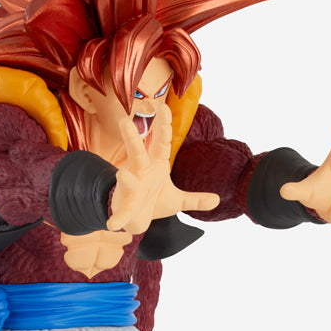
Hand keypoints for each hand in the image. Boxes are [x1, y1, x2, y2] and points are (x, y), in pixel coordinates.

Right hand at [106, 101, 219, 233]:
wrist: (134, 220)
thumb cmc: (153, 202)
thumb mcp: (177, 201)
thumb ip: (195, 199)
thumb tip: (218, 200)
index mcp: (155, 165)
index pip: (160, 143)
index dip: (163, 126)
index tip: (164, 107)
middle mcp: (140, 172)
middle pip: (137, 153)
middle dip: (132, 139)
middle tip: (124, 121)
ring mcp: (130, 189)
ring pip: (126, 179)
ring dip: (124, 178)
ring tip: (122, 175)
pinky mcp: (125, 206)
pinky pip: (122, 212)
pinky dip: (118, 217)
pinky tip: (112, 224)